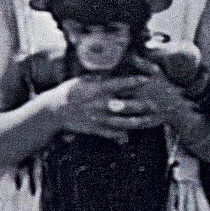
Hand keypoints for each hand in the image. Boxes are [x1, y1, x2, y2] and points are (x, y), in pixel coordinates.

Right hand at [54, 72, 170, 141]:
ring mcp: (98, 118)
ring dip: (136, 123)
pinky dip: (119, 136)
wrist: (54, 111)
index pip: (120, 84)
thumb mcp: (83, 80)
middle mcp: (100, 104)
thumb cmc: (68, 92)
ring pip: (121, 122)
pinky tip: (128, 137)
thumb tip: (112, 72)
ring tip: (148, 122)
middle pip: (125, 105)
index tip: (146, 79)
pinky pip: (110, 134)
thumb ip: (98, 78)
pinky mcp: (94, 129)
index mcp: (97, 89)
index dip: (134, 81)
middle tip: (155, 104)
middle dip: (142, 105)